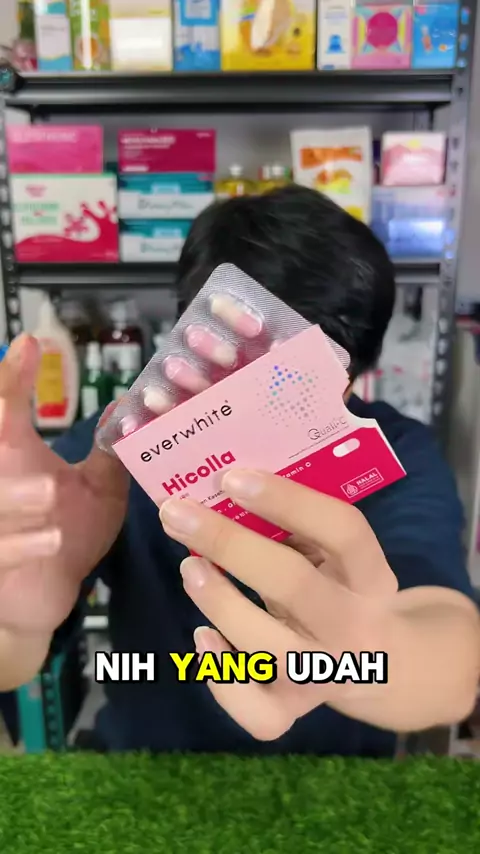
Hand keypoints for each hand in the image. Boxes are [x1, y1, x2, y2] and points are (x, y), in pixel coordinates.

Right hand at [0, 334, 127, 636]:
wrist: (41, 596)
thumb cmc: (65, 536)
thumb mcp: (97, 490)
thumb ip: (108, 452)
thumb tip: (129, 407)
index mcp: (13, 457)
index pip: (5, 409)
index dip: (13, 377)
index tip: (30, 345)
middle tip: (6, 407)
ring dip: (14, 497)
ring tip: (48, 492)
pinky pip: (1, 553)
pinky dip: (21, 547)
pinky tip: (51, 539)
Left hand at [160, 469, 478, 738]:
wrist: (390, 666)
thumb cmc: (347, 590)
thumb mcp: (342, 556)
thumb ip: (301, 529)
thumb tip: (226, 490)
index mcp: (372, 578)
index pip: (343, 531)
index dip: (288, 501)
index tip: (232, 476)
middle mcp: (354, 629)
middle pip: (295, 586)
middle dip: (230, 544)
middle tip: (178, 513)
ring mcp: (325, 677)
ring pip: (268, 650)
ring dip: (220, 603)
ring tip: (190, 567)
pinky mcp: (297, 711)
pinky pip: (257, 712)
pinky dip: (223, 679)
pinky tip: (203, 638)